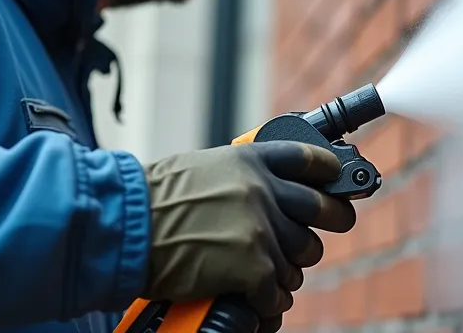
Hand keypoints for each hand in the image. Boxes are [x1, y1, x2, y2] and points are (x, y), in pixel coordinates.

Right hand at [140, 141, 356, 329]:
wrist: (125, 226)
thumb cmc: (153, 201)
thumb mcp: (203, 170)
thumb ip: (242, 178)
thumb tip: (269, 195)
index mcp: (251, 159)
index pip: (313, 160)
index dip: (332, 174)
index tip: (338, 186)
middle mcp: (263, 189)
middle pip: (324, 210)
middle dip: (330, 224)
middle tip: (313, 237)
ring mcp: (261, 227)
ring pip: (303, 256)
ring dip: (286, 269)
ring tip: (263, 273)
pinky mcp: (253, 266)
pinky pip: (278, 291)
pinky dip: (266, 302)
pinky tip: (253, 300)